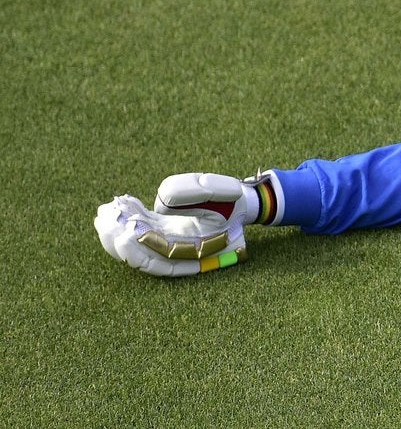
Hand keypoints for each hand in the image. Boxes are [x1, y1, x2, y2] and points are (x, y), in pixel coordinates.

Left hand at [94, 173, 251, 276]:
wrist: (242, 201)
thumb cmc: (233, 199)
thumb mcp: (222, 192)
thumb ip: (193, 193)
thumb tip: (160, 204)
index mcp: (191, 250)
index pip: (157, 260)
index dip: (137, 251)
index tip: (123, 234)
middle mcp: (176, 250)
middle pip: (140, 254)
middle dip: (118, 239)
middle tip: (104, 220)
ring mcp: (168, 239)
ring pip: (137, 242)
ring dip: (118, 229)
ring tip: (105, 212)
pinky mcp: (164, 226)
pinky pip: (143, 226)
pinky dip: (130, 216)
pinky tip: (122, 202)